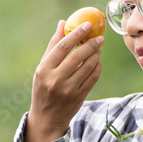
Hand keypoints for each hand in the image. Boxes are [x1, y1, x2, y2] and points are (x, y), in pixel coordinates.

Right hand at [22, 20, 102, 141]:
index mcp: (44, 70)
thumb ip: (53, 46)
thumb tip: (63, 23)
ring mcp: (68, 90)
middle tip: (99, 36)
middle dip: (91, 44)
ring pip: (88, 67)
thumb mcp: (43, 68)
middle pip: (77, 56)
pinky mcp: (79, 97)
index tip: (87, 25)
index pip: (62, 47)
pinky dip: (97, 67)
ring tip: (99, 47)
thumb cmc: (43, 88)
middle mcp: (55, 80)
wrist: (47, 118)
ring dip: (96, 54)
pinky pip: (93, 78)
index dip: (76, 34)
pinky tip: (97, 61)